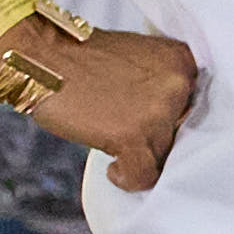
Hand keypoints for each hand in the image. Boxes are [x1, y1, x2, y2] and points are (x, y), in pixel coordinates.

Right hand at [40, 25, 197, 192]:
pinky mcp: (133, 134)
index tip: (147, 123)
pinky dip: (129, 178)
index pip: (193, 108)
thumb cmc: (82, 59)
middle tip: (124, 130)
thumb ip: (162, 84)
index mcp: (183, 62)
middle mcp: (178, 84)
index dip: (170, 120)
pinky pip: (145, 174)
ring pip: (164, 155)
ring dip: (139, 156)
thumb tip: (173, 124)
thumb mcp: (139, 58)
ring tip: (114, 144)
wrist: (40, 55)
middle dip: (154, 137)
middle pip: (182, 133)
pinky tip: (115, 170)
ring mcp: (157, 110)